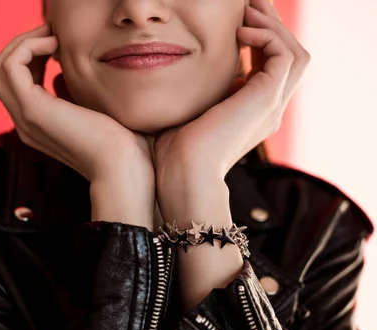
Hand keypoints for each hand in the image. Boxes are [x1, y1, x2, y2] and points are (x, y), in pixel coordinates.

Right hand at [0, 24, 155, 227]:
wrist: (123, 168)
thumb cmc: (120, 145)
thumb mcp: (91, 113)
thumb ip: (71, 95)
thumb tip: (60, 73)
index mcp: (38, 124)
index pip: (14, 83)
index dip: (31, 56)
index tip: (58, 44)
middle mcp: (25, 122)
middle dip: (21, 46)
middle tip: (51, 35)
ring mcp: (25, 117)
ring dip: (23, 43)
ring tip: (53, 38)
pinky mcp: (33, 110)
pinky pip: (11, 66)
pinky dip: (28, 47)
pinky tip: (55, 46)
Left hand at [153, 0, 309, 187]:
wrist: (182, 174)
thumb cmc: (174, 150)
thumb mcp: (187, 114)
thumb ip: (195, 92)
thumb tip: (178, 71)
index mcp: (251, 112)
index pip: (268, 66)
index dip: (257, 39)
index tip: (235, 20)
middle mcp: (268, 108)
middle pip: (288, 55)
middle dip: (269, 26)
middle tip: (247, 4)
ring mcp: (271, 105)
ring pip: (294, 52)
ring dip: (272, 26)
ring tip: (246, 11)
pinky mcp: (267, 99)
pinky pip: (284, 55)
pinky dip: (265, 37)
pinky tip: (238, 33)